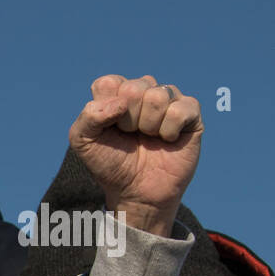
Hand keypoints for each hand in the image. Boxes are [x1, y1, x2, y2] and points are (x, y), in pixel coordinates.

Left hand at [69, 75, 202, 234]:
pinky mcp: (191, 113)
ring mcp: (168, 100)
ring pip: (158, 95)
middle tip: (130, 136)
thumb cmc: (110, 165)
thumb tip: (121, 103)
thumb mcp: (84, 142)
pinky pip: (180, 109)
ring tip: (148, 138)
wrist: (136, 192)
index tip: (109, 129)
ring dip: (148, 125)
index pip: (108, 83)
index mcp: (116, 94)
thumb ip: (88, 117)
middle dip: (127, 120)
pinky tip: (167, 140)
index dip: (106, 110)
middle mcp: (143, 92)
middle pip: (133, 88)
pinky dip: (169, 131)